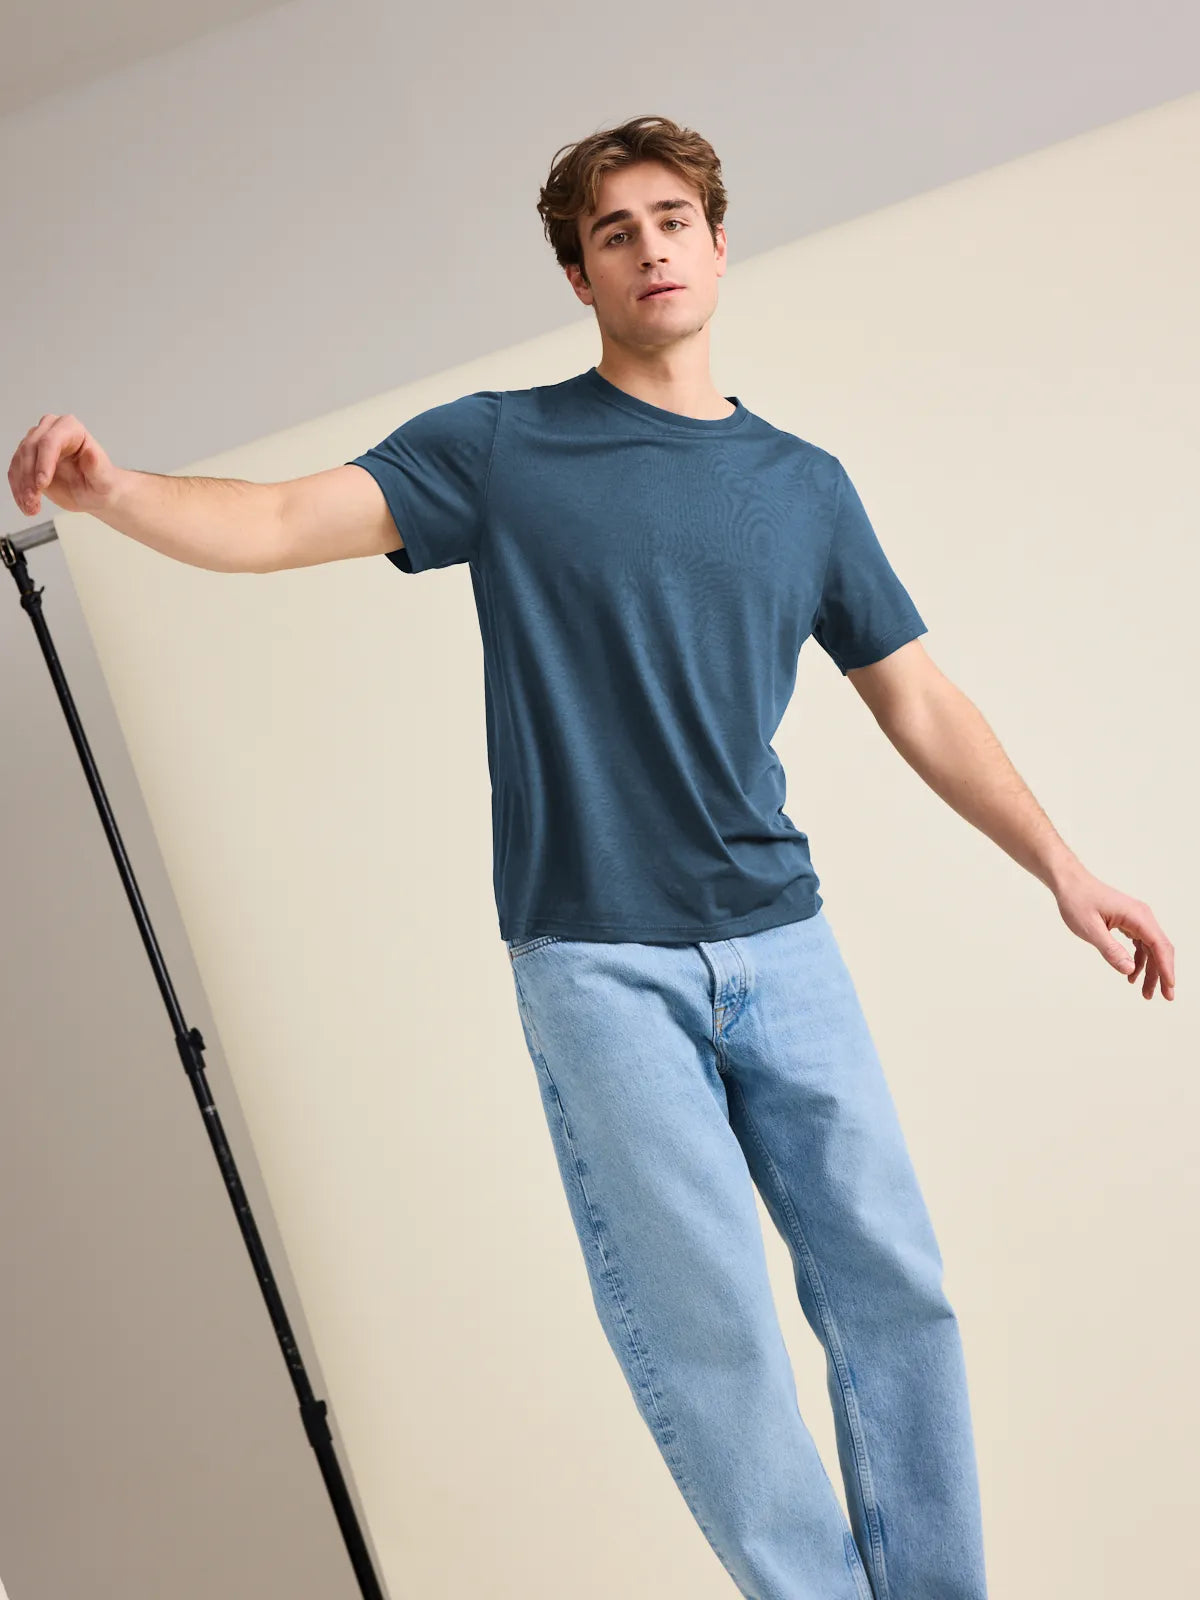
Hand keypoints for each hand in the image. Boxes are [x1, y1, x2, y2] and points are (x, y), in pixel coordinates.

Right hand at [8, 413, 118, 517]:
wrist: (93, 493)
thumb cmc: (101, 483)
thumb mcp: (104, 479)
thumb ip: (97, 466)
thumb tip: (90, 453)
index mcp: (71, 429)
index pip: (50, 441)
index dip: (43, 462)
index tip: (42, 484)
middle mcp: (51, 430)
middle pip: (30, 448)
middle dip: (29, 477)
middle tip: (34, 499)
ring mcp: (36, 443)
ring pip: (19, 461)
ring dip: (22, 486)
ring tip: (31, 506)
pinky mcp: (27, 459)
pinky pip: (15, 472)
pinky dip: (18, 490)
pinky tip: (27, 505)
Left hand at [1054, 868, 1174, 1000]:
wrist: (1069, 883)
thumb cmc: (1077, 901)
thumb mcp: (1091, 929)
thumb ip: (1110, 950)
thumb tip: (1129, 970)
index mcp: (1137, 916)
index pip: (1159, 946)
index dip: (1166, 969)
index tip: (1169, 988)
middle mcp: (1142, 916)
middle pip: (1159, 949)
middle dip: (1162, 974)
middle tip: (1163, 997)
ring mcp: (1136, 918)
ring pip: (1151, 948)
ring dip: (1150, 970)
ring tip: (1146, 992)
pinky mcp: (1129, 921)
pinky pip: (1140, 944)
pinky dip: (1139, 960)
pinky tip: (1132, 974)